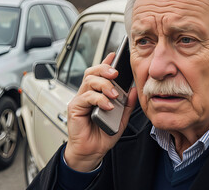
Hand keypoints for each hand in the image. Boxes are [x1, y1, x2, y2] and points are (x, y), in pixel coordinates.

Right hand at [64, 52, 137, 171]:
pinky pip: (86, 97)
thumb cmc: (103, 135)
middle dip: (104, 69)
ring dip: (104, 85)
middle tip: (115, 74)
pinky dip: (99, 99)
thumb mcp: (121, 118)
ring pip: (89, 81)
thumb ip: (127, 104)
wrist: (92, 151)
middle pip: (92, 73)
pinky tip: (107, 106)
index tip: (114, 55)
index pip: (100, 74)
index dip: (106, 63)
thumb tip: (133, 90)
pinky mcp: (75, 107)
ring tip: (113, 95)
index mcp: (97, 94)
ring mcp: (80, 100)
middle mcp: (87, 94)